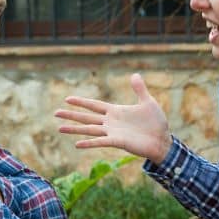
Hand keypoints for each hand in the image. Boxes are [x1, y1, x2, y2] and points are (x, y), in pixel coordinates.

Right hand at [55, 73, 171, 163]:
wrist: (163, 140)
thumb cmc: (156, 123)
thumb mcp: (148, 102)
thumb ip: (139, 89)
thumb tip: (134, 74)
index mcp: (115, 111)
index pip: (94, 105)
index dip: (81, 102)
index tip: (67, 99)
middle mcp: (111, 122)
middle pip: (87, 117)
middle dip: (71, 115)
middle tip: (55, 113)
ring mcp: (112, 133)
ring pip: (89, 129)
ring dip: (74, 128)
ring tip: (59, 128)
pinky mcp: (117, 142)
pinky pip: (100, 142)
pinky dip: (89, 143)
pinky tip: (77, 144)